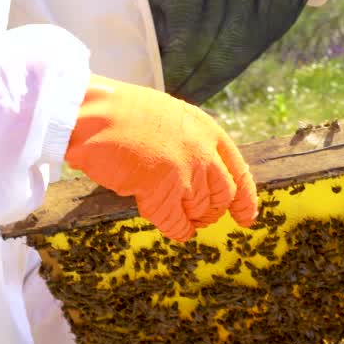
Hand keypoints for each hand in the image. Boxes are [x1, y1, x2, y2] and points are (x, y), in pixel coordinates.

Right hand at [63, 74, 257, 240]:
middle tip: (204, 219)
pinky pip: (178, 223)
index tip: (247, 217)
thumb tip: (194, 169)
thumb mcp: (169, 116)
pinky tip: (175, 231)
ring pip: (201, 211)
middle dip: (215, 211)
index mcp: (207, 130)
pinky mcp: (163, 194)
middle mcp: (203, 152)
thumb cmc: (121, 113)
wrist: (96, 115)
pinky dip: (178, 230)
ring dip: (193, 219)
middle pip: (224, 195)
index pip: (239, 170)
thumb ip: (187, 141)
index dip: (246, 198)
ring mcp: (185, 174)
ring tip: (181, 219)